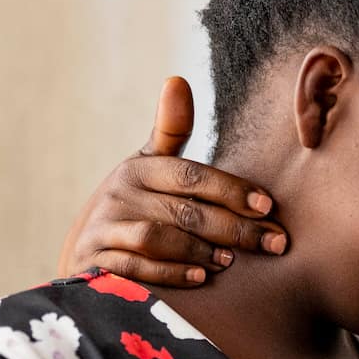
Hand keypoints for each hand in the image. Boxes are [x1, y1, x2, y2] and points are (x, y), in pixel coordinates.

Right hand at [56, 77, 286, 287]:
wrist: (84, 247)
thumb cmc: (134, 203)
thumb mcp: (149, 165)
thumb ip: (171, 130)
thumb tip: (177, 80)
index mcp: (141, 169)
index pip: (191, 175)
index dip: (231, 190)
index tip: (268, 206)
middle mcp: (120, 195)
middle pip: (184, 211)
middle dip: (234, 228)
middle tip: (273, 242)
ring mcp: (105, 228)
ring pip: (157, 238)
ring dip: (199, 250)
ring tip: (232, 260)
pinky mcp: (95, 261)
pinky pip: (135, 268)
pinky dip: (168, 273)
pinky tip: (199, 278)